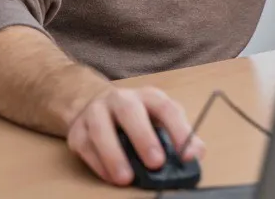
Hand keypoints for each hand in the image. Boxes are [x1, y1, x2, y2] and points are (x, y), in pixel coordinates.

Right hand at [66, 86, 205, 185]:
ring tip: (127, 178)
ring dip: (115, 155)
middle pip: (130, 112)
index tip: (189, 155)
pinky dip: (99, 165)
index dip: (180, 131)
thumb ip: (178, 134)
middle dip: (144, 138)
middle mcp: (120, 99)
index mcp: (148, 96)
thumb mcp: (159, 119)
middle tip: (156, 163)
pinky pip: (86, 147)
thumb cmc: (136, 117)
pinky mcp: (77, 131)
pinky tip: (110, 177)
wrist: (93, 104)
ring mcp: (95, 113)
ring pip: (101, 130)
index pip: (166, 108)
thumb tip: (197, 153)